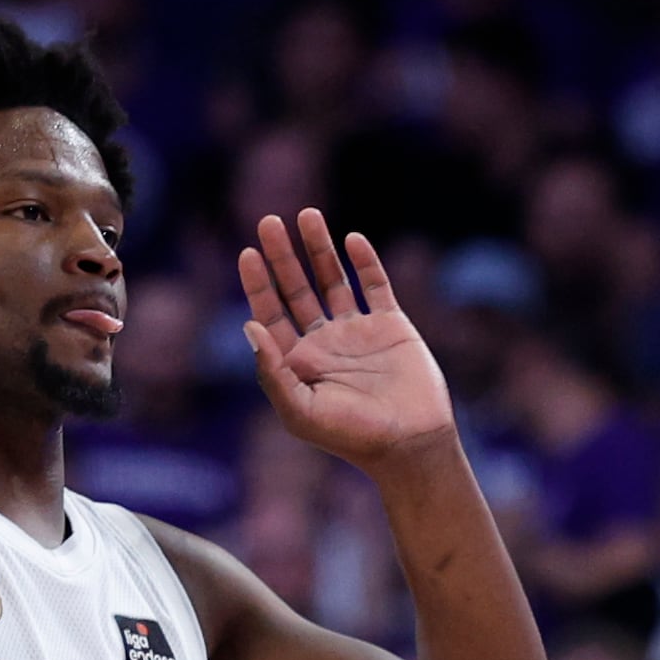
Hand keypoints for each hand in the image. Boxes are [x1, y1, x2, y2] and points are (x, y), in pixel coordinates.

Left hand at [240, 209, 453, 466]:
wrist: (410, 444)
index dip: (258, 283)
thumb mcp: (300, 410)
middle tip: (268, 221)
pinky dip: (365, 262)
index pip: (271, 312)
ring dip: (319, 248)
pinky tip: (352, 239)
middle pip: (297, 288)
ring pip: (333, 279)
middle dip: (282, 256)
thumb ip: (272, 371)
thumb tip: (248, 325)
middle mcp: (325, 342)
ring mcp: (358, 332)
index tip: (248, 252)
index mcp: (299, 361)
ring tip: (307, 214)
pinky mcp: (392, 326)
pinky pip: (376, 286)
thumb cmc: (352, 437)